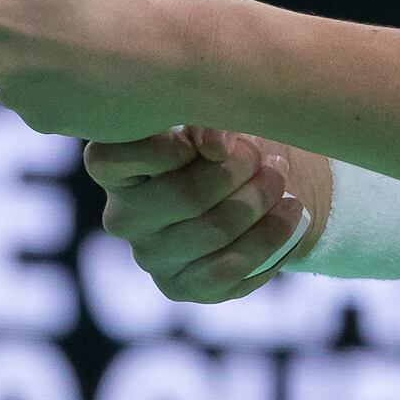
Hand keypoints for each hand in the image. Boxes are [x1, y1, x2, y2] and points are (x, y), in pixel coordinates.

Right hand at [83, 128, 320, 303]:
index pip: (109, 158)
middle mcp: (122, 215)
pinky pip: (228, 270)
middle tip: (270, 159)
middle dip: (240, 174)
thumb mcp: (214, 113)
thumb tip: (214, 146)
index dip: (166, 147)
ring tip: (283, 180)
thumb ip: (206, 117)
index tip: (215, 140)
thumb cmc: (224, 139)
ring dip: (260, 204)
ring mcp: (149, 255)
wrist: (257, 183)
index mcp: (113, 166)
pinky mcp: (180, 287)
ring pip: (213, 232)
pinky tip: (291, 215)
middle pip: (183, 196)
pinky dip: (269, 239)